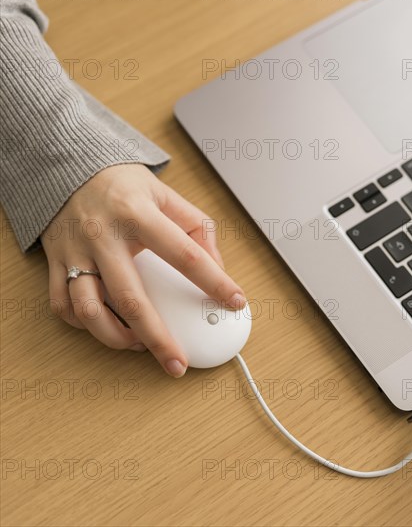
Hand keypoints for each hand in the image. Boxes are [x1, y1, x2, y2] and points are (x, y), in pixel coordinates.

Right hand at [41, 164, 246, 377]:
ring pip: (90, 311)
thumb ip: (196, 228)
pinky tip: (107, 326)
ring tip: (140, 345)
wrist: (69, 167)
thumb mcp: (166, 194)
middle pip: (132, 299)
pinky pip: (63, 306)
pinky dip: (85, 326)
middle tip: (178, 363)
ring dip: (117, 338)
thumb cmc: (122, 184)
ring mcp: (76, 252)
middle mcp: (104, 236)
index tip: (235, 301)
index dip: (214, 282)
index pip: (185, 255)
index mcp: (138, 214)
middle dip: (158, 339)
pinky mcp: (56, 262)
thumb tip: (217, 267)